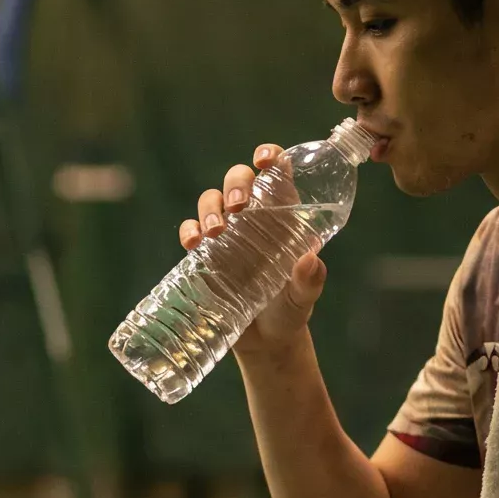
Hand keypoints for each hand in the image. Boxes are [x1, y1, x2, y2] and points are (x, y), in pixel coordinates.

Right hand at [178, 144, 326, 360]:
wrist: (265, 341)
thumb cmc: (290, 310)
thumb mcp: (304, 298)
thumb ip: (309, 282)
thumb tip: (310, 261)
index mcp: (283, 215)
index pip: (276, 172)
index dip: (269, 156)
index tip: (263, 161)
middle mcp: (254, 218)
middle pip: (239, 179)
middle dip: (235, 183)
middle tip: (239, 206)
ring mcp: (227, 234)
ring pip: (211, 200)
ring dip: (210, 208)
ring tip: (214, 232)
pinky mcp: (206, 254)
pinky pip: (191, 231)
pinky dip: (188, 230)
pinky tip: (193, 243)